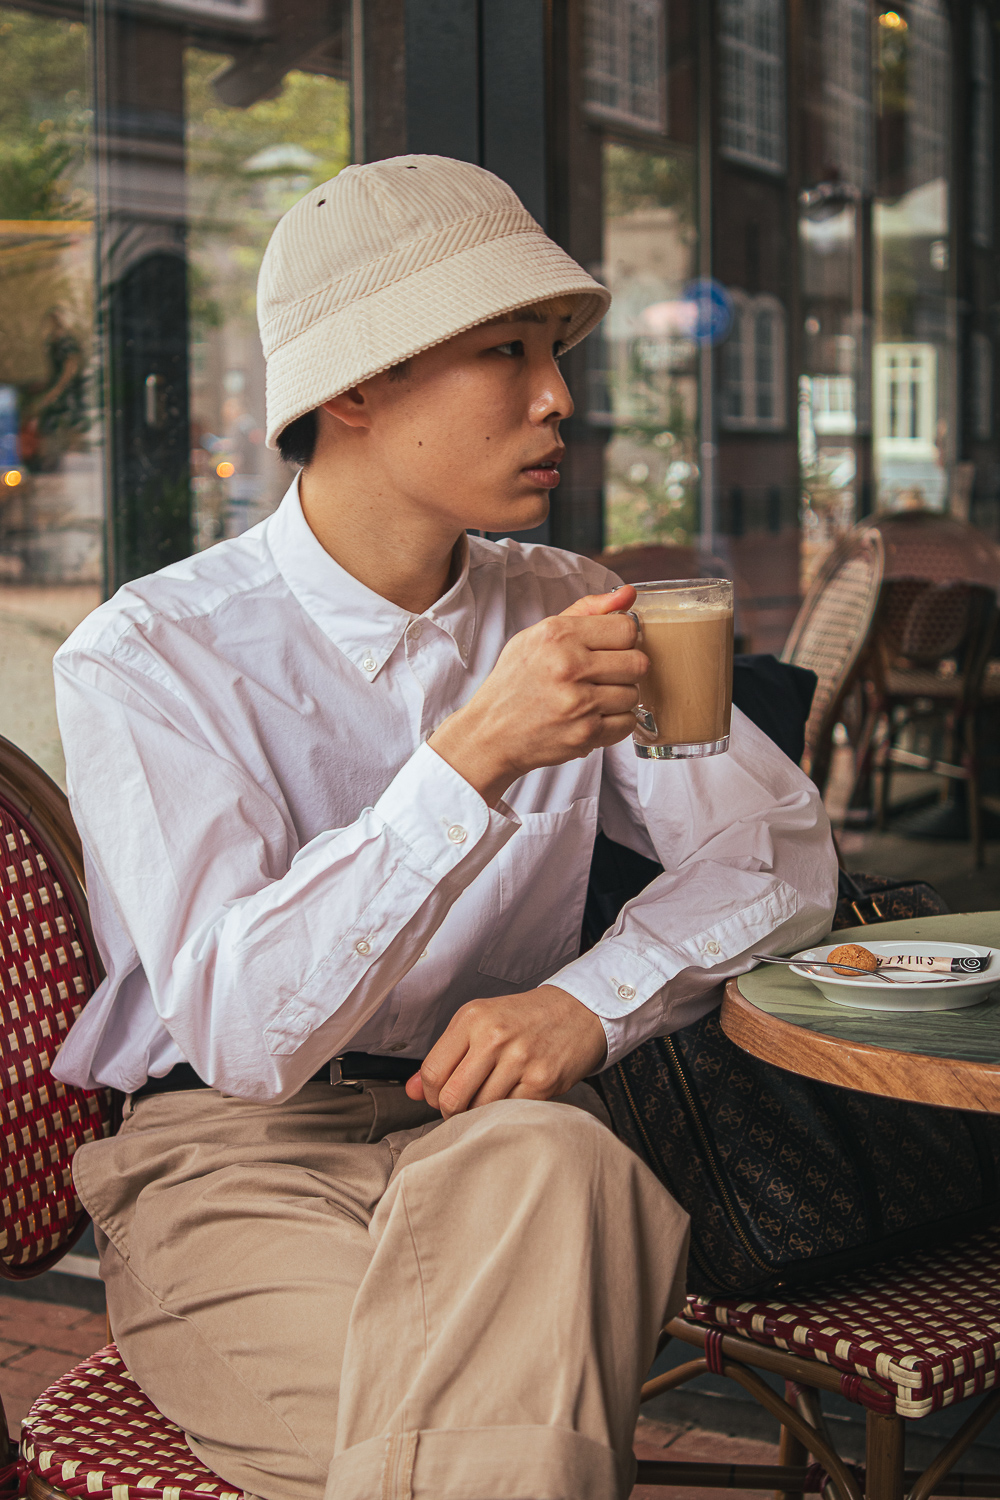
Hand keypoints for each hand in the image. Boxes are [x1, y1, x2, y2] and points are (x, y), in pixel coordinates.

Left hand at [405, 984, 607, 1116]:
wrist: (578, 1012)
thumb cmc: (525, 1019)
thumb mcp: (481, 1023)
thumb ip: (445, 1056)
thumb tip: (412, 1091)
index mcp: (472, 1018)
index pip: (432, 1072)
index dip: (431, 1094)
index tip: (440, 1096)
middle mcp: (494, 1036)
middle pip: (451, 1097)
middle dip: (451, 1111)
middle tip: (462, 1106)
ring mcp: (520, 1059)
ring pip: (479, 1110)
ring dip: (479, 1114)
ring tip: (491, 1098)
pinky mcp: (542, 1081)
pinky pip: (509, 1112)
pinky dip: (506, 1112)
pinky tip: (513, 1096)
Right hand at [428, 585, 646, 804]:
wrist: (491, 733)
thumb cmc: (516, 682)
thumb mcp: (539, 635)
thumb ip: (587, 611)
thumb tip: (628, 594)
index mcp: (558, 635)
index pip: (627, 628)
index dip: (623, 640)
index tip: (610, 649)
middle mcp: (569, 666)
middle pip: (637, 663)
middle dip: (625, 670)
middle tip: (603, 676)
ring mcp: (579, 703)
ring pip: (634, 694)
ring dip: (619, 698)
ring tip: (593, 698)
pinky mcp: (586, 734)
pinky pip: (628, 723)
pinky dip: (615, 722)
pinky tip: (592, 717)